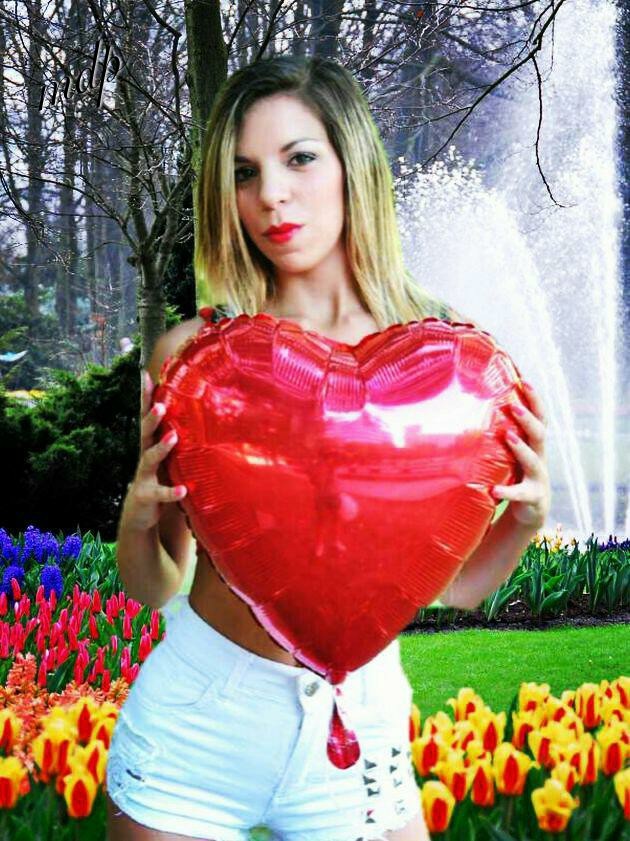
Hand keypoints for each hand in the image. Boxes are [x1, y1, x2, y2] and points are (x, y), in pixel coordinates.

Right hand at [122, 370, 186, 530]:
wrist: (140, 512)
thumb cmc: (159, 476)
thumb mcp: (166, 455)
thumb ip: (176, 436)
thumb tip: (200, 412)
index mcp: (150, 443)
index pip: (145, 416)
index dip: (144, 396)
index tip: (144, 375)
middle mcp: (144, 455)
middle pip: (145, 432)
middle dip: (151, 418)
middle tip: (161, 406)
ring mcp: (144, 475)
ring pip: (150, 458)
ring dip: (161, 447)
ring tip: (173, 436)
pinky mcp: (147, 495)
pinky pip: (161, 492)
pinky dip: (171, 491)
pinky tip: (183, 490)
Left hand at [492, 381, 550, 529]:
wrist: (532, 509)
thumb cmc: (518, 473)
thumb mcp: (512, 453)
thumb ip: (503, 434)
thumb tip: (475, 408)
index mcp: (535, 444)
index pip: (540, 418)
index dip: (535, 400)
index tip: (524, 381)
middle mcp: (540, 457)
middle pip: (540, 434)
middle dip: (528, 419)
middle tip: (514, 406)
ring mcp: (538, 478)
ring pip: (533, 461)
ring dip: (521, 448)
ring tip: (508, 436)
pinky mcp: (532, 497)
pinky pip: (520, 494)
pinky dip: (507, 492)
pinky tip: (493, 491)